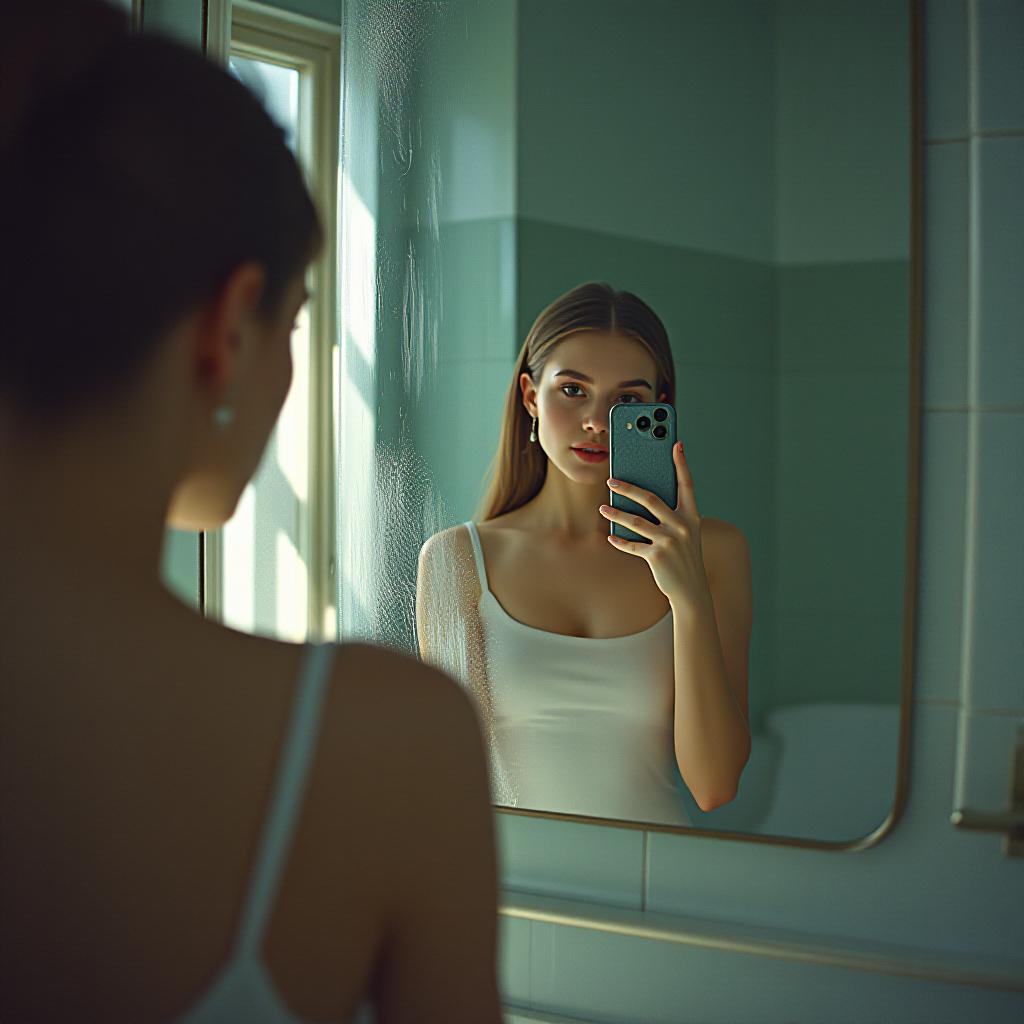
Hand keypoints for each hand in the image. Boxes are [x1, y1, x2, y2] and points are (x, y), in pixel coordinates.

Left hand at [598, 441, 710, 613]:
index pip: (687, 484)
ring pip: (636, 521)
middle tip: (611, 480)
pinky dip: (620, 540)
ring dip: (617, 513)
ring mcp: (669, 541)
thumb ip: (670, 515)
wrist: (691, 590)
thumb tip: (642, 497)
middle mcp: (682, 526)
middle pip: (651, 499)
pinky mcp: (657, 556)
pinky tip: (610, 536)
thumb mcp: (684, 533)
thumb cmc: (684, 557)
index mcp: (691, 516)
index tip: (676, 444)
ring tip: (603, 507)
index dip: (682, 464)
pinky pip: (632, 545)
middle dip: (629, 487)